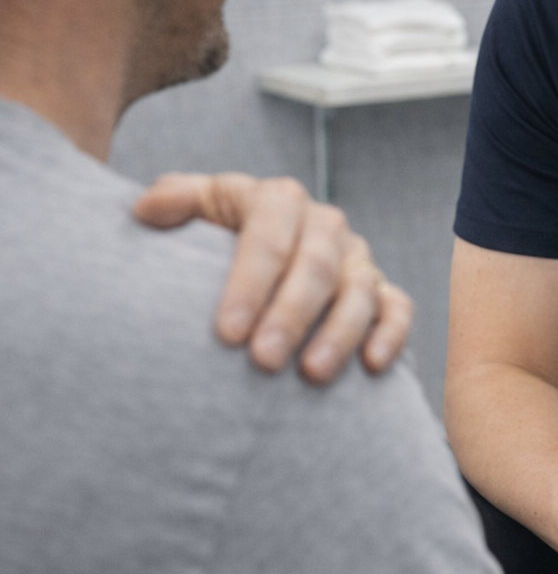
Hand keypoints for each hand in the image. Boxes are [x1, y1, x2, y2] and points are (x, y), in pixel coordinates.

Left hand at [133, 172, 413, 381]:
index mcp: (278, 199)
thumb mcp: (197, 210)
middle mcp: (324, 223)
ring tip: (311, 374)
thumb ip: (175, 201)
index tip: (226, 333)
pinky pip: (397, 307)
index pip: (270, 234)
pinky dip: (391, 333)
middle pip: (317, 265)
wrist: (259, 259)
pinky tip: (372, 365)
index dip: (250, 282)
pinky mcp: (380, 289)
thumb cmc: (217, 239)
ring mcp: (357, 257)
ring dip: (340, 332)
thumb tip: (144, 212)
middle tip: (263, 360)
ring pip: (360, 290)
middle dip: (292, 313)